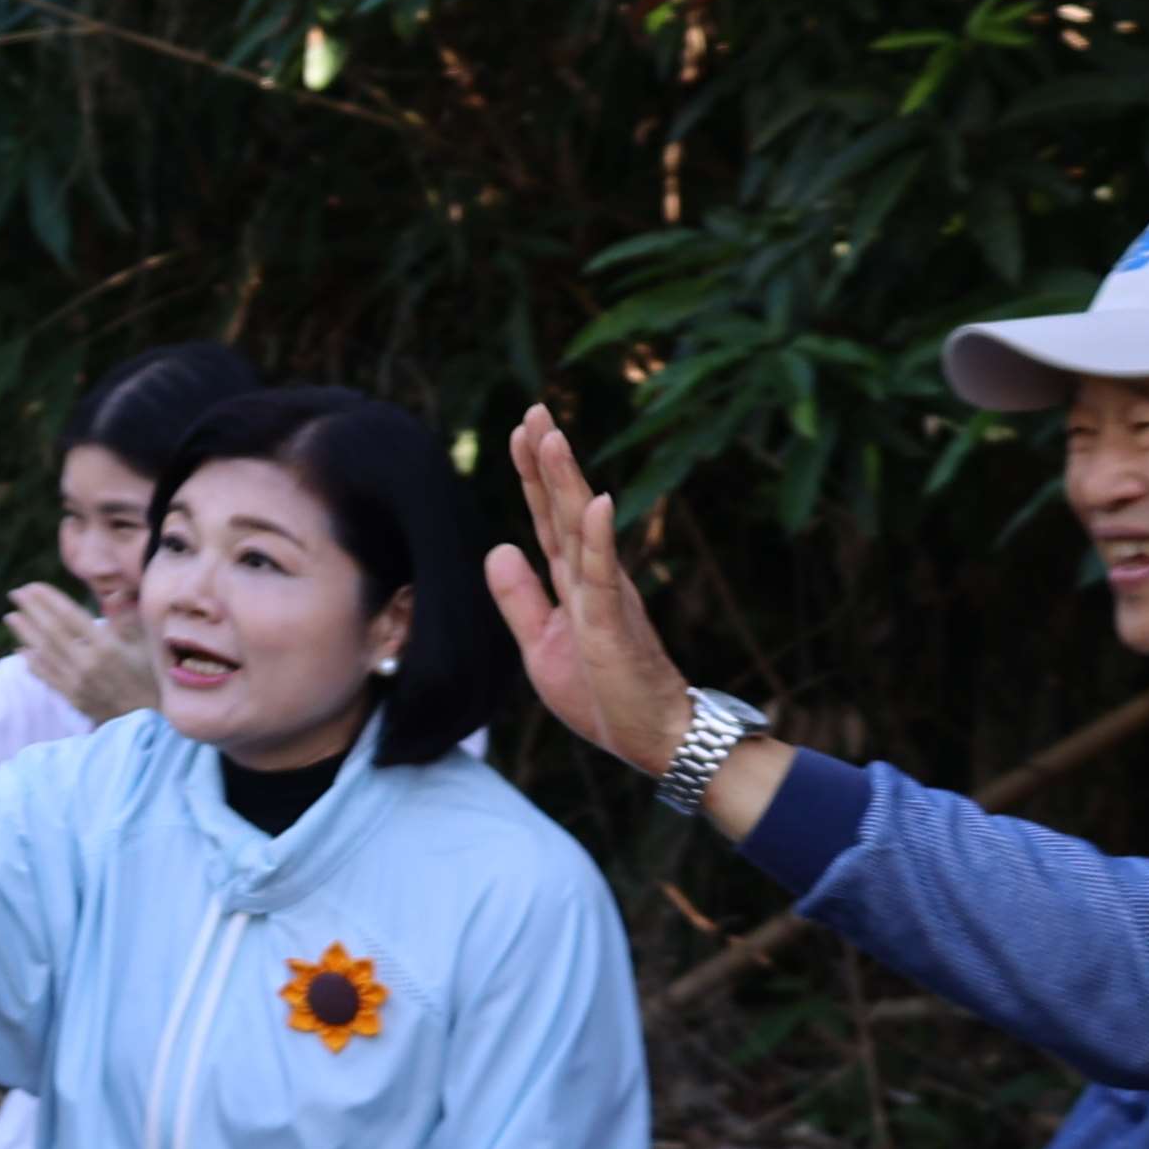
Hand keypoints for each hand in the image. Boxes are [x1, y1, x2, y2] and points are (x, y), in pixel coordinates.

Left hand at [6, 580, 158, 722]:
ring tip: (11, 617)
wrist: (151, 720)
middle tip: (15, 593)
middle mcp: (88, 663)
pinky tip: (21, 651)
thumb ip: (126, 619)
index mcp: (107, 646)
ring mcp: (77, 682)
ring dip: (25, 634)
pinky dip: (32, 663)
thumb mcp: (146, 645)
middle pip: (51, 632)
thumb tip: (113, 593)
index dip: (48, 600)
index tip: (32, 586)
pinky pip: (47, 677)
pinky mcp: (73, 698)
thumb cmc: (152, 678)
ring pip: (44, 653)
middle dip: (31, 610)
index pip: (69, 616)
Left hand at [482, 406, 702, 776]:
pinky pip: (604, 575)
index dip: (532, 476)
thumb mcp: (540, 644)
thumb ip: (519, 598)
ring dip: (568, 483)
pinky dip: (599, 537)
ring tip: (553, 439)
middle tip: (535, 410)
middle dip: (547, 460)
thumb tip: (497, 546)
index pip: (548, 519)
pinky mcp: (615, 625)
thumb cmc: (603, 693)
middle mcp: (593, 579)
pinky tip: (595, 502)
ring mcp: (606, 598)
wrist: (650, 738)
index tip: (519, 431)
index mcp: (574, 583)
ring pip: (583, 530)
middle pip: (564, 509)